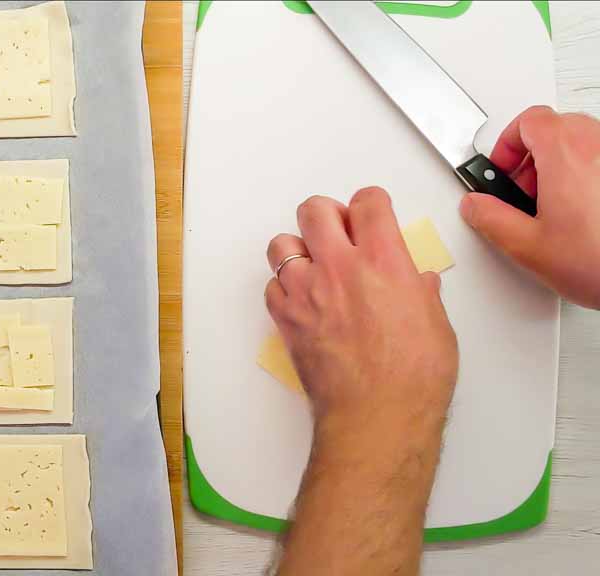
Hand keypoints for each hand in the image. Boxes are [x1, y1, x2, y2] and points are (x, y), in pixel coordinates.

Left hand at [265, 188, 457, 431]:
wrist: (377, 415)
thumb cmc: (413, 376)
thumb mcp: (436, 323)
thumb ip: (420, 293)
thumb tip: (417, 283)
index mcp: (384, 260)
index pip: (368, 202)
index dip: (370, 204)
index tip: (372, 214)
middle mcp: (340, 267)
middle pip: (315, 209)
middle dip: (327, 215)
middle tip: (339, 234)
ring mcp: (307, 291)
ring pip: (282, 243)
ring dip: (297, 249)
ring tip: (314, 268)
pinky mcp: (286, 318)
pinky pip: (272, 286)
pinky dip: (284, 288)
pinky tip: (303, 301)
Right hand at [460, 106, 599, 308]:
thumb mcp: (528, 247)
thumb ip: (491, 220)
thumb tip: (476, 207)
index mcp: (567, 154)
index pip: (530, 120)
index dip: (507, 143)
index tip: (501, 170)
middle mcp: (597, 147)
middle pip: (556, 126)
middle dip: (532, 154)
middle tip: (523, 188)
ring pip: (582, 142)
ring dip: (560, 164)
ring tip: (552, 203)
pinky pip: (599, 161)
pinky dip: (585, 175)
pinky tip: (580, 212)